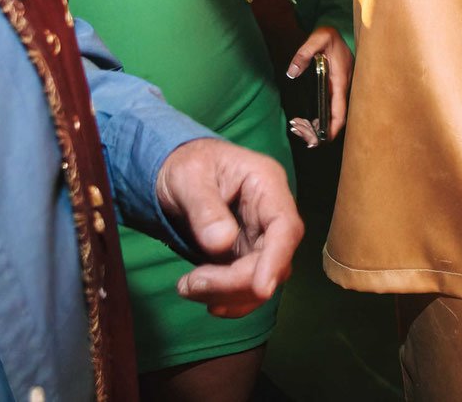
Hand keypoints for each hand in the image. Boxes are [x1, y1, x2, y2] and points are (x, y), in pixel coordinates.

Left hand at [156, 137, 302, 317]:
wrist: (177, 169)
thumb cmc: (187, 163)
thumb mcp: (188, 176)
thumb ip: (204, 207)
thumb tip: (221, 243)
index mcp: (266, 185)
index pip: (285, 227)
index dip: (276, 259)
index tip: (260, 289)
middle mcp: (270, 214)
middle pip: (273, 259)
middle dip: (235, 282)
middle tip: (190, 285)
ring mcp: (260, 238)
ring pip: (261, 278)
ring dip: (227, 294)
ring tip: (187, 287)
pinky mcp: (245, 256)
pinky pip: (247, 285)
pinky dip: (228, 298)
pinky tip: (201, 296)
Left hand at [285, 24, 352, 143]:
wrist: (336, 30)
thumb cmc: (328, 36)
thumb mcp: (317, 39)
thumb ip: (304, 53)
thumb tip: (292, 72)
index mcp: (341, 80)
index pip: (341, 110)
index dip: (334, 127)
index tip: (324, 139)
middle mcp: (343, 88)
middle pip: (337, 118)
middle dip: (323, 132)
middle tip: (306, 140)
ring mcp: (340, 89)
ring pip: (333, 114)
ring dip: (320, 126)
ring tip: (301, 131)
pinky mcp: (335, 89)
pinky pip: (330, 108)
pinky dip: (320, 118)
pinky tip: (307, 122)